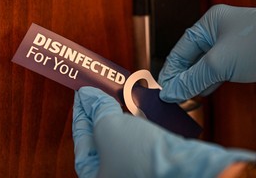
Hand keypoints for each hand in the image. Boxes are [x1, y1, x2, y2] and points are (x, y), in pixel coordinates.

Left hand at [72, 86, 254, 177]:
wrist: (182, 165)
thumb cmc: (140, 156)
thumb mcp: (109, 127)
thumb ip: (95, 109)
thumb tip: (87, 95)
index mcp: (94, 175)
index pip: (81, 140)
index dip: (80, 114)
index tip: (82, 96)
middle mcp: (111, 174)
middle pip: (97, 138)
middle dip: (96, 113)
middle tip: (93, 94)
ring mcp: (129, 168)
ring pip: (115, 136)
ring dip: (113, 115)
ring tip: (109, 96)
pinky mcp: (145, 161)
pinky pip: (131, 137)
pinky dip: (128, 121)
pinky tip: (129, 108)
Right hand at [158, 4, 255, 102]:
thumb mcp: (218, 63)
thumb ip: (191, 79)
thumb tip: (170, 93)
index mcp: (207, 25)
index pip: (179, 51)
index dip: (170, 72)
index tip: (164, 90)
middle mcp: (215, 34)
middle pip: (189, 60)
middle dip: (181, 79)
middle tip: (173, 97)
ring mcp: (227, 47)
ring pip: (201, 68)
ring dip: (193, 83)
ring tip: (183, 98)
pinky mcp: (237, 60)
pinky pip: (214, 73)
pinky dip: (207, 84)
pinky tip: (200, 93)